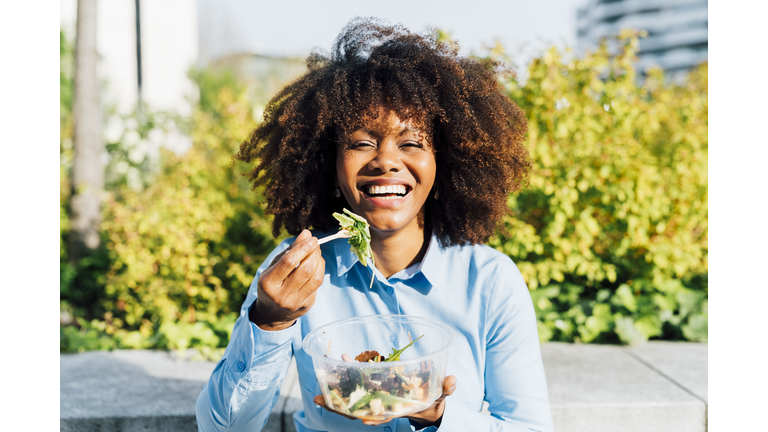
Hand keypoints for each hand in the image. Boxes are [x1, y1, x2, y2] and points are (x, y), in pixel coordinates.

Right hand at [249, 230, 324, 330]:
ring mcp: (295, 302)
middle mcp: (281, 295)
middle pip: (305, 270)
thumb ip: (289, 250)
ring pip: (315, 278)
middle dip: (313, 253)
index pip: (289, 262)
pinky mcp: (306, 305)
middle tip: (315, 243)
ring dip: (319, 261)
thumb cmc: (272, 284)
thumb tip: (306, 233)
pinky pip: (317, 285)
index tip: (311, 238)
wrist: (272, 314)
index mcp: (268, 283)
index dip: (303, 248)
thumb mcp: (274, 267)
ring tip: (316, 252)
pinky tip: (317, 264)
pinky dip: (320, 270)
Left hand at [313, 375, 457, 426]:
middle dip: (338, 406)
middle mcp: (383, 407)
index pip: (382, 416)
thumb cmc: (433, 402)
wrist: (428, 405)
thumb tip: (451, 380)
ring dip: (336, 390)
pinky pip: (358, 384)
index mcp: (398, 410)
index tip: (361, 418)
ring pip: (352, 398)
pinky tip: (341, 360)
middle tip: (318, 399)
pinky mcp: (375, 389)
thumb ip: (445, 389)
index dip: (371, 417)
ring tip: (320, 381)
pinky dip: (348, 374)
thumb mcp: (441, 396)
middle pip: (357, 410)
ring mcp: (376, 399)